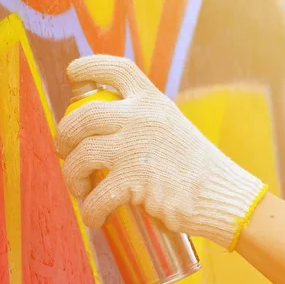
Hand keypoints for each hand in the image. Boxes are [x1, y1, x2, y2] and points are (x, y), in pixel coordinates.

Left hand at [55, 55, 266, 249]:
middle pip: (82, 116)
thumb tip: (101, 133)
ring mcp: (136, 148)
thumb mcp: (170, 128)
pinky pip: (96, 197)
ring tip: (80, 190)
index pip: (117, 69)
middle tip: (63, 152)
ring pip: (81, 157)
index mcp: (152, 100)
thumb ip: (141, 123)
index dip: (90, 66)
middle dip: (63, 136)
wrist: (221, 195)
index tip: (72, 73)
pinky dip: (90, 211)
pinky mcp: (135, 181)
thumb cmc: (194, 167)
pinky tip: (95, 218)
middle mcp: (142, 117)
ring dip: (72, 177)